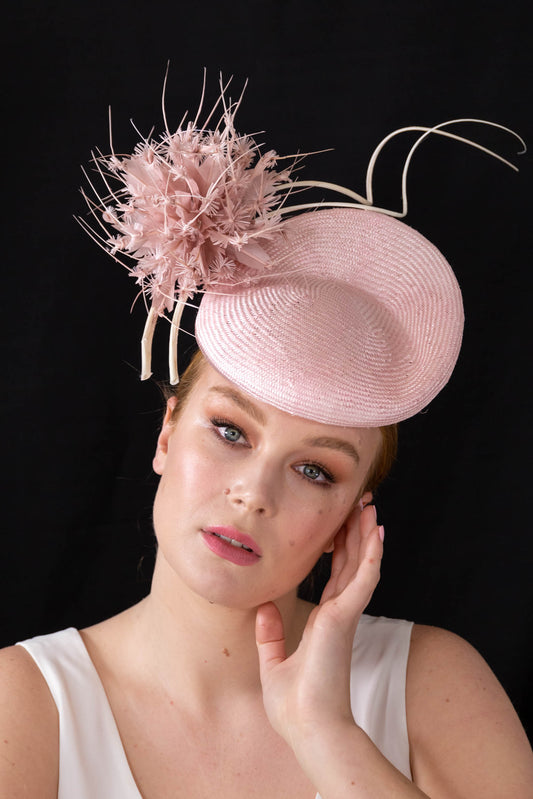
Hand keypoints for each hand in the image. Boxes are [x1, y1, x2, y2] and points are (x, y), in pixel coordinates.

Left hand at [255, 502, 383, 748]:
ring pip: (361, 565)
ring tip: (370, 508)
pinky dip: (371, 556)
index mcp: (325, 622)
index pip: (336, 576)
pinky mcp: (344, 619)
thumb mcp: (273, 662)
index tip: (342, 523)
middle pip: (351, 564)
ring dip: (366, 536)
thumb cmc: (293, 705)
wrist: (306, 727)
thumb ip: (270, 635)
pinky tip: (376, 534)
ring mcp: (344, 615)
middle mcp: (338, 615)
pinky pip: (362, 580)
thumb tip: (262, 608)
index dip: (341, 548)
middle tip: (361, 504)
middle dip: (356, 533)